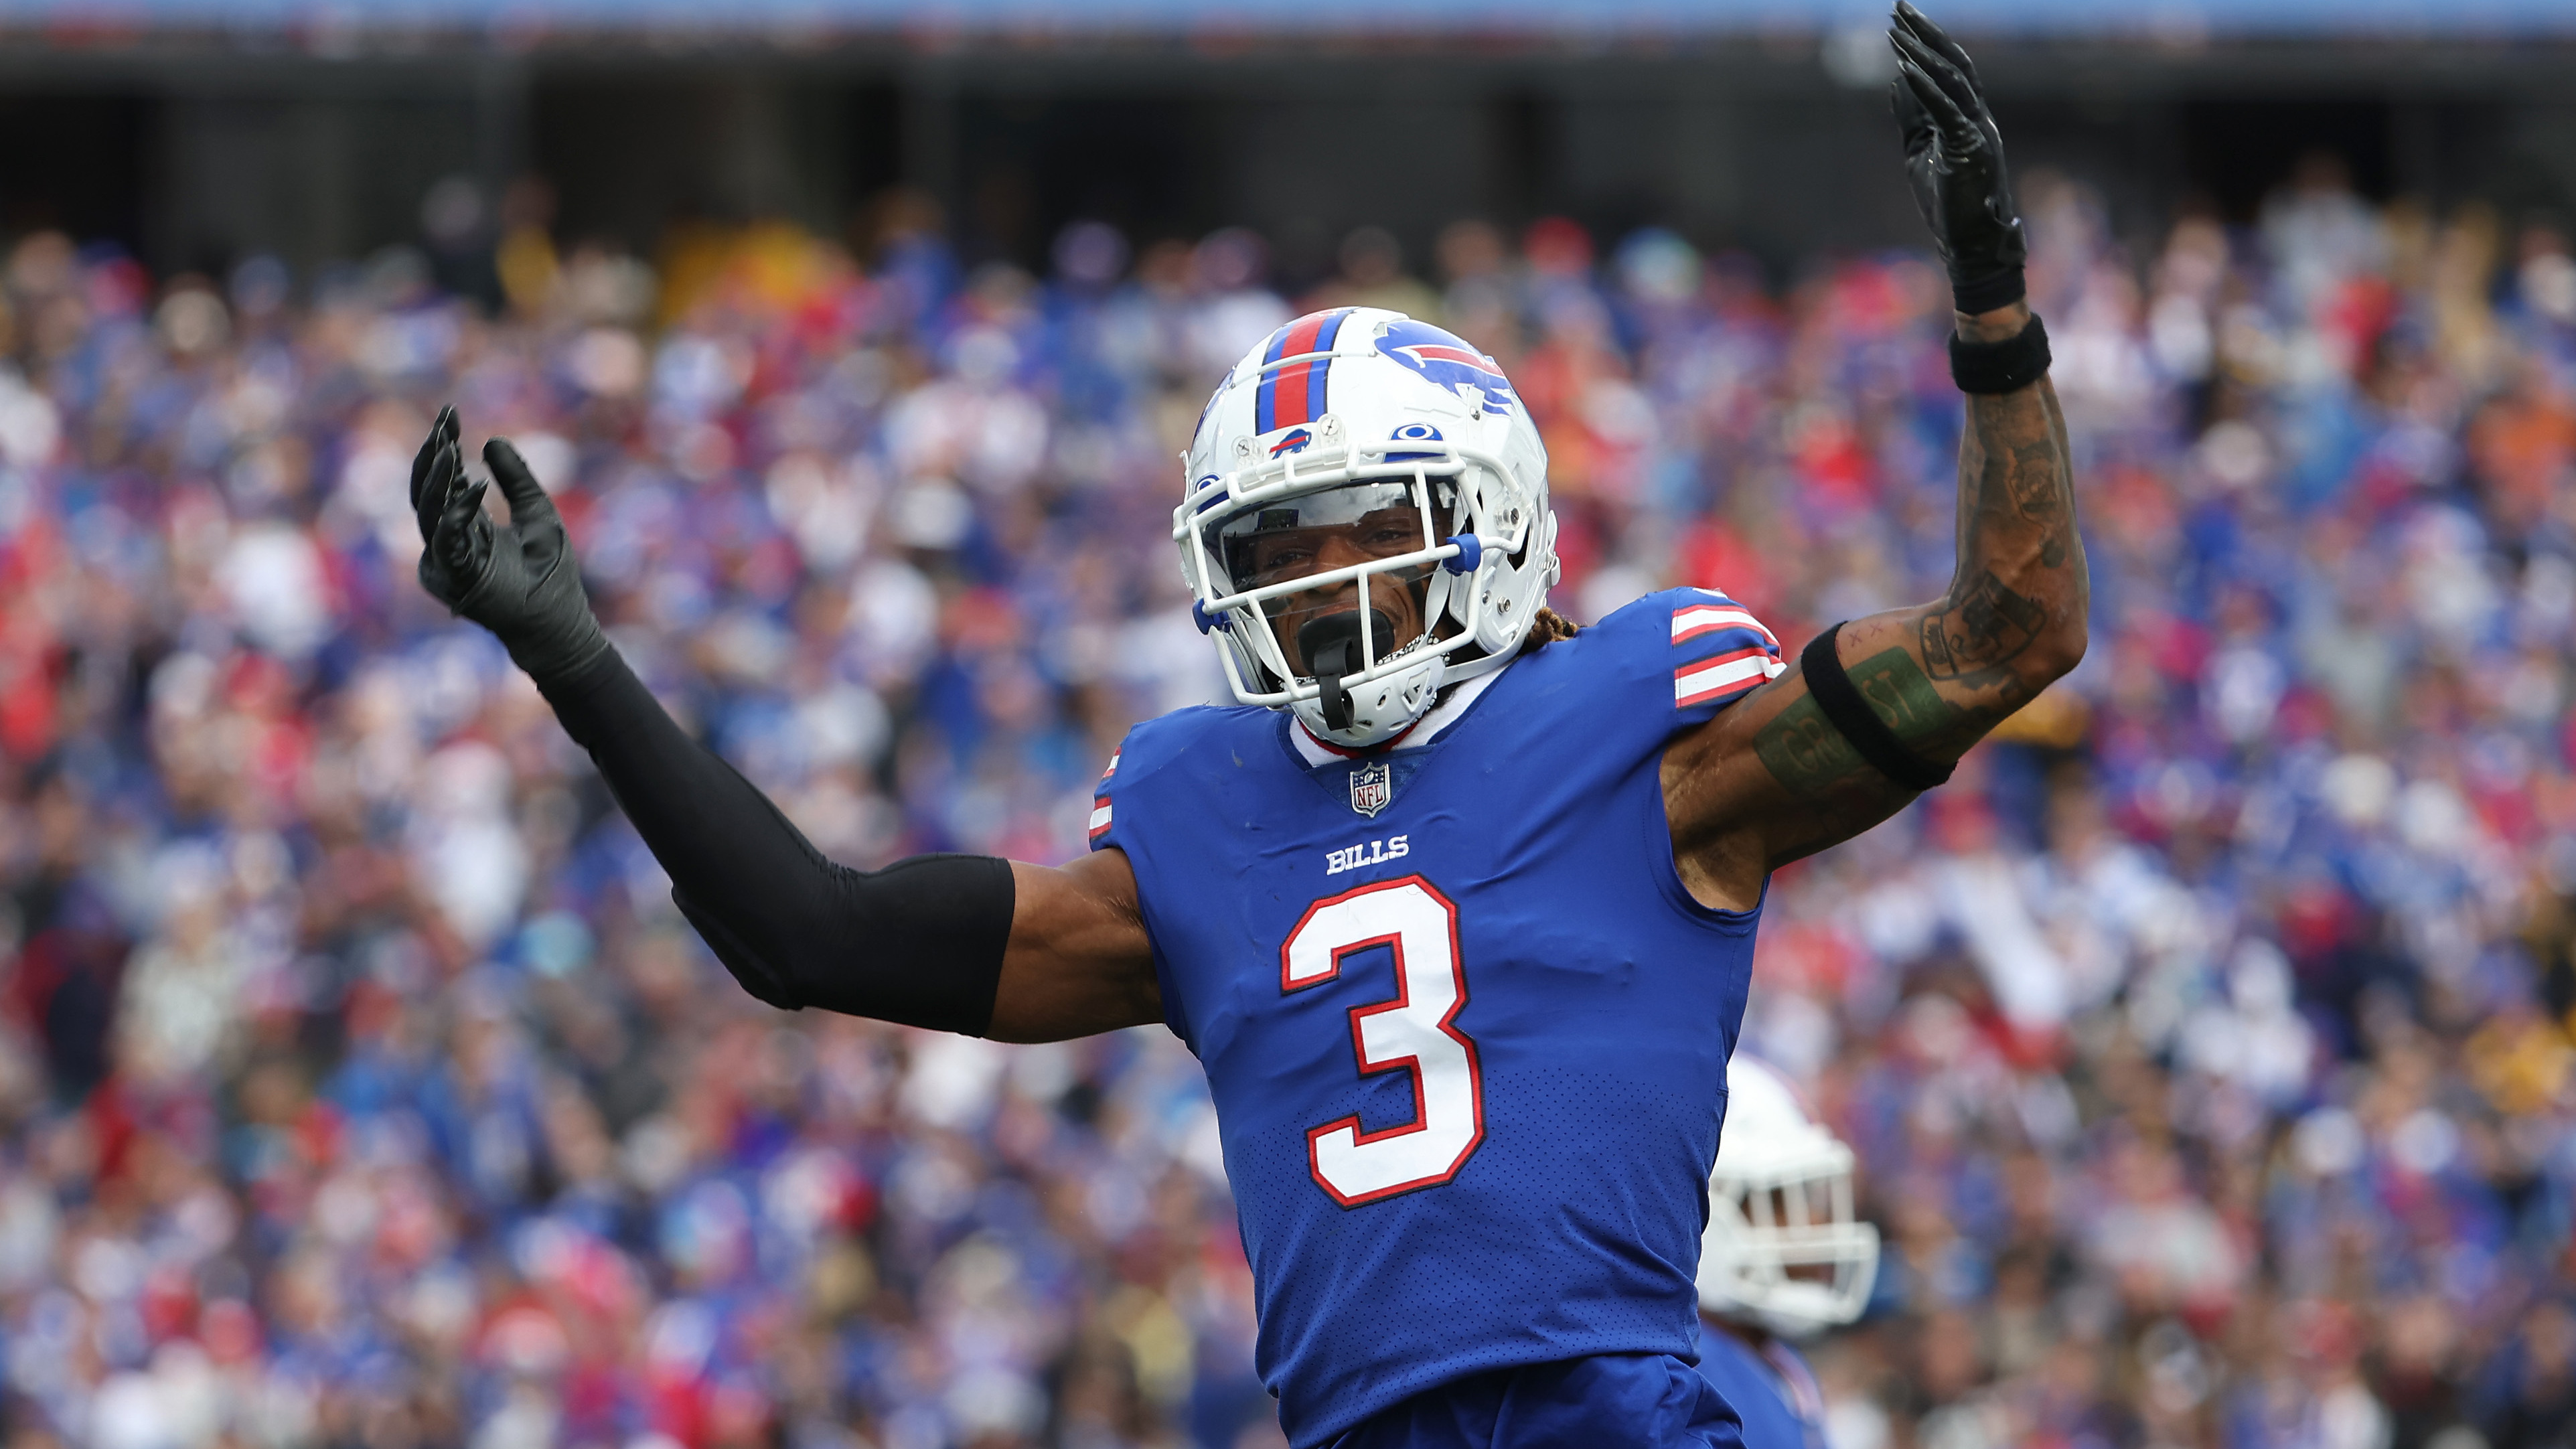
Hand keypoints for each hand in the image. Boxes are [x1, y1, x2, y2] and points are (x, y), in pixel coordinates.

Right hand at [411, 406, 610, 684]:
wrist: (558, 620)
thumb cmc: (549, 573)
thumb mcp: (537, 512)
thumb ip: (516, 479)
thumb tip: (492, 441)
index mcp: (463, 525)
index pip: (443, 479)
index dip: (443, 446)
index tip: (450, 413)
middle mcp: (446, 540)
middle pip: (427, 490)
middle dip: (434, 454)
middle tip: (445, 421)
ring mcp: (445, 560)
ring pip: (427, 510)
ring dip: (438, 477)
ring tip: (450, 446)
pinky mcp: (455, 577)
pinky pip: (447, 538)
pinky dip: (458, 511)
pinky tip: (473, 485)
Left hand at [1888, 1, 2027, 316]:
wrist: (1971, 246)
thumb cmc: (1949, 203)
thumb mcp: (1921, 151)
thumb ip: (1913, 116)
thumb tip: (1896, 81)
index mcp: (1971, 117)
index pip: (1951, 68)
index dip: (1927, 41)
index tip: (1900, 20)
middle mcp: (1980, 117)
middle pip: (1954, 62)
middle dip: (1925, 33)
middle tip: (1899, 6)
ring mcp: (1979, 131)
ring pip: (1952, 80)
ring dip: (1921, 53)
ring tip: (1894, 31)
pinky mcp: (1971, 149)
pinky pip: (1947, 111)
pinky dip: (1925, 89)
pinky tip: (1903, 69)